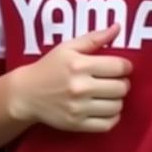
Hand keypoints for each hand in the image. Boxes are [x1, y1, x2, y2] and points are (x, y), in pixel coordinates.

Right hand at [10, 24, 131, 131]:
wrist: (26, 93)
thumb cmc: (48, 67)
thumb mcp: (67, 48)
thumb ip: (93, 38)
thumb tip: (117, 27)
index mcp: (78, 65)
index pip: (118, 67)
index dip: (125, 66)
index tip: (121, 66)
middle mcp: (80, 87)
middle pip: (121, 87)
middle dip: (122, 83)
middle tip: (113, 80)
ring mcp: (79, 108)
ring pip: (117, 106)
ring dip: (117, 99)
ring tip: (108, 94)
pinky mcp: (77, 124)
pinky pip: (109, 124)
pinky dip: (112, 116)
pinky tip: (104, 108)